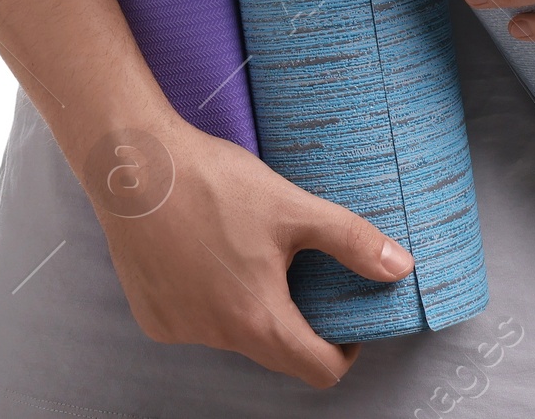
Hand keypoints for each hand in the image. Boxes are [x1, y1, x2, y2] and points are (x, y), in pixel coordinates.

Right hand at [82, 113, 412, 385]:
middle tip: (302, 273)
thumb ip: (350, 240)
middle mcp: (217, 338)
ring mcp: (179, 330)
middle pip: (275, 352)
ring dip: (250, 306)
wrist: (134, 164)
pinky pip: (195, 321)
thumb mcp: (292, 206)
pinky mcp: (152, 316)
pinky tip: (206, 251)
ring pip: (233, 334)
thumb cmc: (213, 183)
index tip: (345, 317)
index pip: (318, 369)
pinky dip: (209, 298)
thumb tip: (400, 267)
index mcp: (258, 319)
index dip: (344, 349)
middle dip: (297, 322)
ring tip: (248, 249)